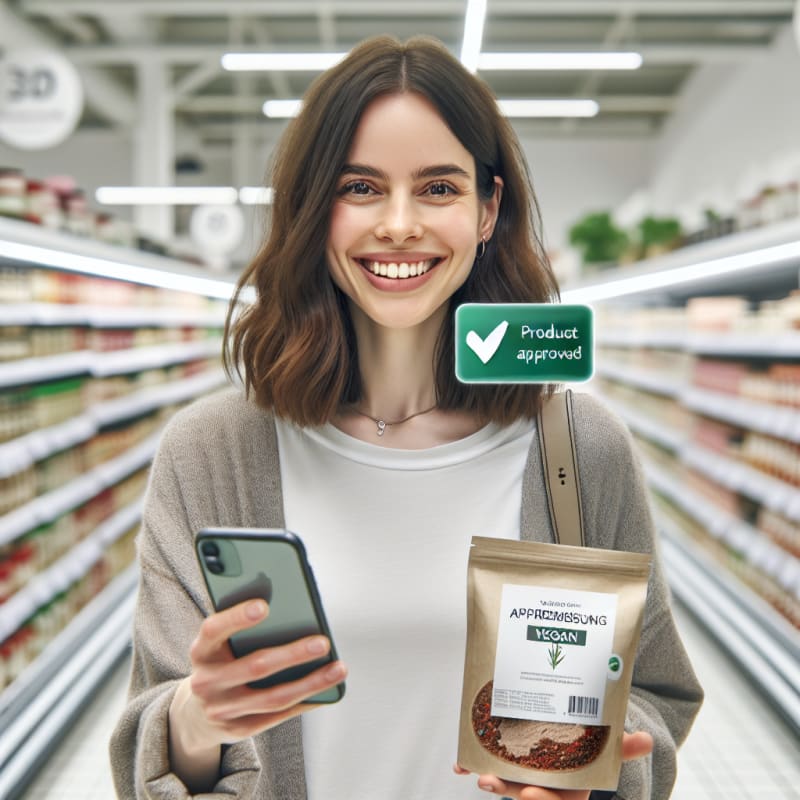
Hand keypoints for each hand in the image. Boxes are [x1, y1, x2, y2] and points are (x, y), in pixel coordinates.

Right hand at [171, 598, 346, 750]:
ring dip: (310, 682)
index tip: (264, 605)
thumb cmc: (220, 661)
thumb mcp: (218, 644)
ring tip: (338, 668)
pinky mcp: (238, 730)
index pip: (214, 630)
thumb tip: (289, 607)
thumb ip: (240, 626)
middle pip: (255, 667)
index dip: (237, 617)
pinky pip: (278, 716)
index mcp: (201, 651)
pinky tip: (326, 690)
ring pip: (273, 697)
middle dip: (293, 654)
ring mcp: (221, 710)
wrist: (196, 712)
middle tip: (323, 642)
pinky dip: (305, 701)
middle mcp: (206, 682)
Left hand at [453, 731, 653, 798]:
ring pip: (504, 783)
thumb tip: (647, 739)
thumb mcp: (607, 747)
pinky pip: (487, 767)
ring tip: (477, 772)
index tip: (528, 790)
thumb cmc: (590, 747)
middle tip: (491, 781)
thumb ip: (623, 746)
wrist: (575, 736)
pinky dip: (472, 764)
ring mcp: (522, 775)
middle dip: (507, 791)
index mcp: (569, 790)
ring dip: (490, 779)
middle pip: (524, 795)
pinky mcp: (505, 762)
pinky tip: (460, 762)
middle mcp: (544, 785)